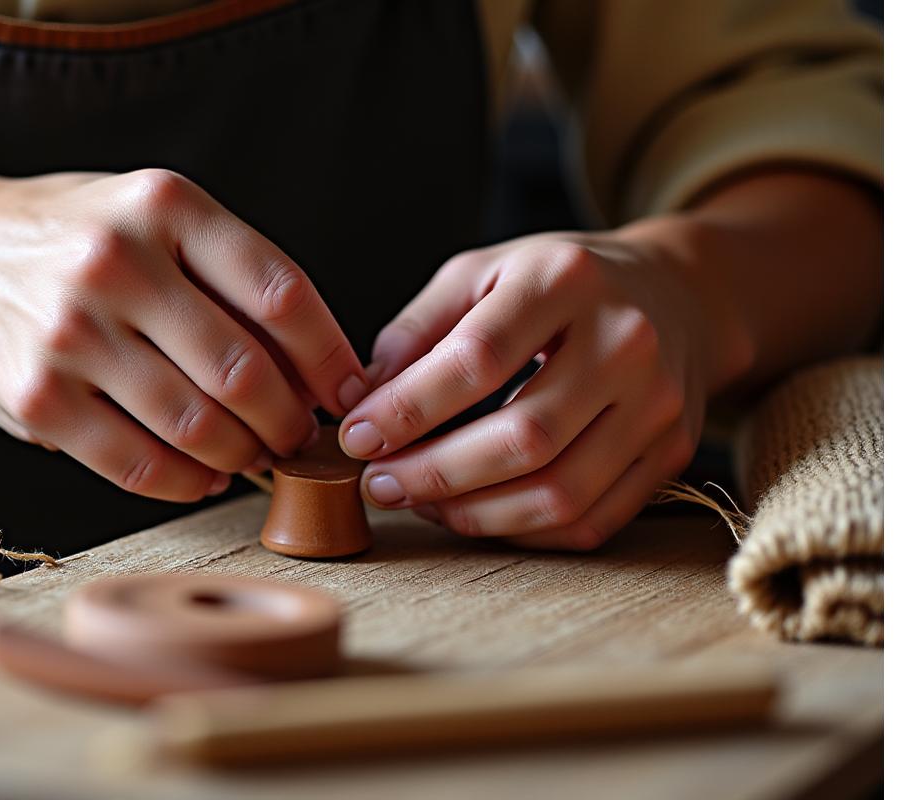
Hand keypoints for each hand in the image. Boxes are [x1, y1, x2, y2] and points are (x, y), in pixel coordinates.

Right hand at [0, 169, 366, 501]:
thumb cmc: (81, 242)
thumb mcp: (154, 220)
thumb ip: (229, 276)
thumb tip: (317, 372)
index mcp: (166, 205)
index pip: (279, 292)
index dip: (329, 357)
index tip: (349, 393)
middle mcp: (116, 261)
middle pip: (242, 370)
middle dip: (288, 421)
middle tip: (299, 438)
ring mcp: (71, 331)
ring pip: (194, 425)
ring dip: (241, 456)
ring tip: (253, 456)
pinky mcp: (38, 396)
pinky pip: (137, 463)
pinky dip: (187, 482)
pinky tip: (205, 476)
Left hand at [338, 229, 742, 549]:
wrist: (677, 292)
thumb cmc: (558, 284)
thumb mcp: (483, 272)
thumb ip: (417, 330)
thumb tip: (364, 401)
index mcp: (566, 279)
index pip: (477, 358)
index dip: (408, 409)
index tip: (356, 436)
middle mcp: (625, 340)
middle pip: (523, 437)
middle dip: (435, 473)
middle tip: (379, 484)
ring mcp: (658, 402)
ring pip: (558, 492)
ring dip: (472, 513)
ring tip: (420, 501)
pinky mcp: (671, 452)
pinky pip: (590, 520)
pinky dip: (520, 531)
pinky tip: (474, 512)